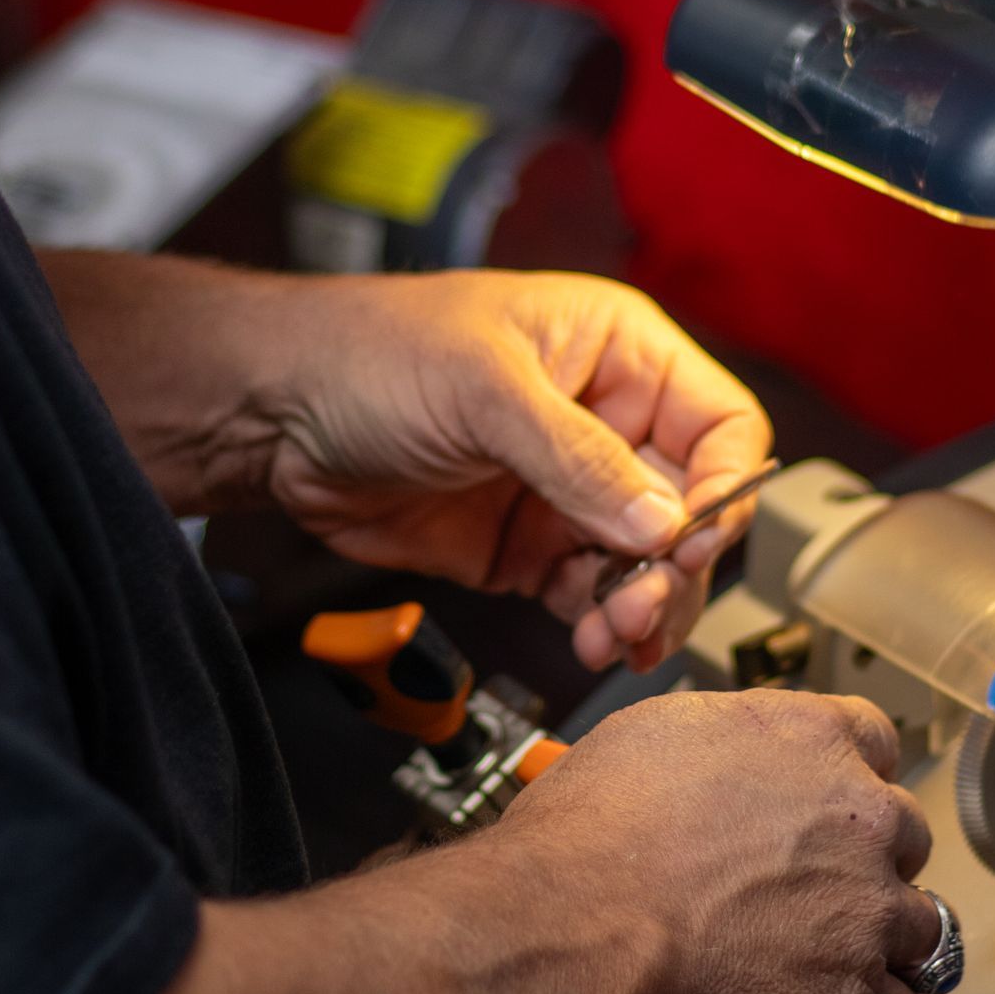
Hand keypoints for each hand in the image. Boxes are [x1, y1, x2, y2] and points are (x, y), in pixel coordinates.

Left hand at [248, 271, 771, 670]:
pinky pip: (591, 596)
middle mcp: (606, 421)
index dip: (723, 486)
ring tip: (615, 635)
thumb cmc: (371, 354)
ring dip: (644, 606)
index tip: (692, 541)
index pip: (720, 424)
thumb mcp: (485, 391)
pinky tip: (590, 640)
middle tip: (642, 603)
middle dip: (677, 564)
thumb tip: (662, 523)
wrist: (271, 416)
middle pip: (691, 507)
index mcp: (619, 353)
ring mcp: (567, 491)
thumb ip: (578, 459)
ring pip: (648, 564)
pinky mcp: (526, 548)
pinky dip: (600, 625)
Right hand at [503, 686, 939, 993]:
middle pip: (904, 838)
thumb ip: (724, 750)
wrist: (573, 925)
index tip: (828, 809)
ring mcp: (868, 910)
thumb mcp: (651, 738)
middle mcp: (857, 816)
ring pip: (917, 929)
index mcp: (809, 739)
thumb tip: (721, 772)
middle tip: (806, 896)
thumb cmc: (587, 837)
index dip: (850, 782)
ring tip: (812, 973)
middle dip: (864, 866)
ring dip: (874, 949)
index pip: (876, 742)